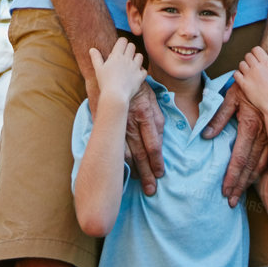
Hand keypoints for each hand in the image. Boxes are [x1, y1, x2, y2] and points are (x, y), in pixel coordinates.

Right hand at [89, 38, 144, 107]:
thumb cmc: (104, 83)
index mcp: (116, 56)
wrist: (115, 97)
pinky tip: (136, 75)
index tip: (119, 48)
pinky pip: (144, 70)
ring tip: (131, 65)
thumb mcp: (98, 70)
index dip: (122, 43)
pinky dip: (141, 72)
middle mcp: (127, 59)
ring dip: (136, 59)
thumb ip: (96, 58)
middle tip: (125, 56)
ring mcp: (135, 67)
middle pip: (132, 46)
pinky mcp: (140, 76)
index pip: (123, 40)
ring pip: (140, 56)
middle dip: (129, 49)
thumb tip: (92, 49)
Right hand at [124, 79, 165, 193]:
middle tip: (151, 191)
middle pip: (141, 155)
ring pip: (126, 156)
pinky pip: (114, 149)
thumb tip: (161, 141)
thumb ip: (158, 120)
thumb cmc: (137, 88)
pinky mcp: (106, 128)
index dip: (157, 162)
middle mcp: (131, 123)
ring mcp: (117, 127)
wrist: (113, 76)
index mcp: (145, 114)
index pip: (153, 144)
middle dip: (147, 175)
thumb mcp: (153, 99)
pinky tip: (124, 173)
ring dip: (134, 173)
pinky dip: (120, 163)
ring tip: (139, 185)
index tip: (161, 174)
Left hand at [204, 84, 267, 206]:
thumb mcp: (231, 97)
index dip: (232, 175)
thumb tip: (205, 136)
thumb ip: (218, 117)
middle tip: (229, 203)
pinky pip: (265, 161)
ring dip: (247, 183)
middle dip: (239, 186)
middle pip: (249, 167)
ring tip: (237, 197)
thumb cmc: (246, 87)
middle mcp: (263, 135)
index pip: (240, 157)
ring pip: (259, 167)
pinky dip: (257, 174)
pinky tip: (250, 183)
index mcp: (251, 125)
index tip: (224, 190)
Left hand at [231, 47, 267, 123]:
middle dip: (250, 59)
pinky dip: (238, 75)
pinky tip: (243, 78)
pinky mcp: (244, 84)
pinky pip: (236, 74)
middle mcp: (257, 67)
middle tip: (252, 66)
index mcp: (266, 63)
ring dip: (244, 67)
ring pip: (241, 64)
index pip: (256, 49)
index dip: (256, 52)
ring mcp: (249, 76)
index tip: (257, 58)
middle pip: (248, 55)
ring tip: (248, 73)